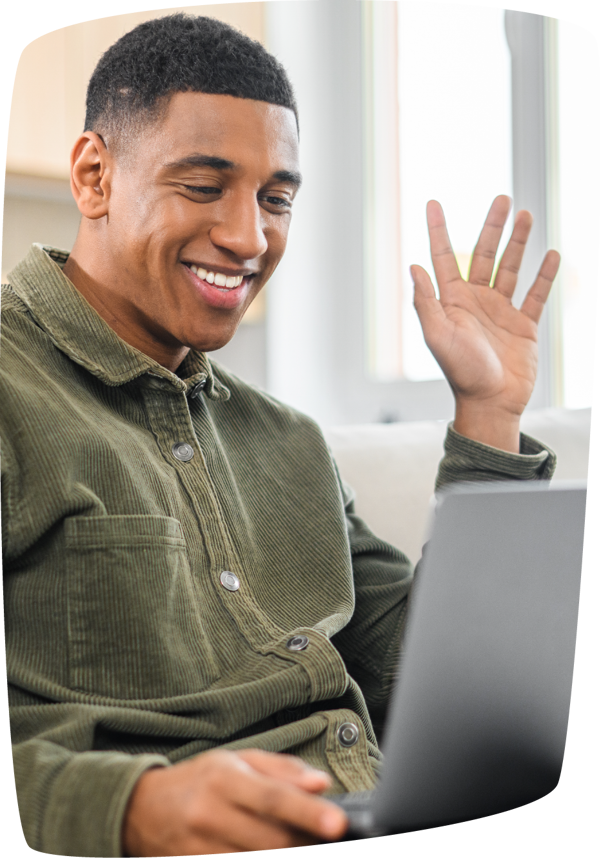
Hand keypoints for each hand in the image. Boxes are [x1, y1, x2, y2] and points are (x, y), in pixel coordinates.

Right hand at [121, 748, 347, 856]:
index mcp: (224, 779)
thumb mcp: (238, 761)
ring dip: (288, 856)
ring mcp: (202, 851)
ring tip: (297, 844)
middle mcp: (211, 814)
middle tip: (325, 837)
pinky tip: (268, 853)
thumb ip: (283, 771)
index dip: (308, 812)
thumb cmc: (200, 781)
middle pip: (272, 840)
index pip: (273, 797)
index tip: (338, 824)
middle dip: (307, 844)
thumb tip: (322, 784)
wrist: (141, 811)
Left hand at [411, 195, 559, 451]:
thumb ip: (426, 302)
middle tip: (501, 198)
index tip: (433, 202)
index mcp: (452, 301)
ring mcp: (501, 312)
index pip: (444, 257)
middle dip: (492, 226)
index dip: (438, 230)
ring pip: (511, 268)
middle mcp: (476, 301)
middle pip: (484, 254)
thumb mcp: (438, 336)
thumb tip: (414, 266)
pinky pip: (536, 295)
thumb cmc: (461, 372)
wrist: (491, 403)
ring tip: (526, 215)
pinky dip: (544, 275)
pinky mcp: (523, 325)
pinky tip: (551, 254)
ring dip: (519, 242)